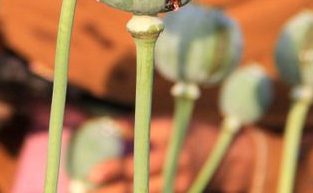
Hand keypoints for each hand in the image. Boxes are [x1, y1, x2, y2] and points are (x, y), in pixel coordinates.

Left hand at [88, 116, 243, 192]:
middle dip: (111, 190)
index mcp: (173, 149)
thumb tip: (105, 126)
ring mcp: (180, 188)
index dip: (115, 169)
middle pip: (138, 185)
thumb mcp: (167, 125)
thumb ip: (138, 127)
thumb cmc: (190, 134)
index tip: (93, 173)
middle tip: (87, 189)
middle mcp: (177, 172)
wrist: (225, 158)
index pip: (138, 163)